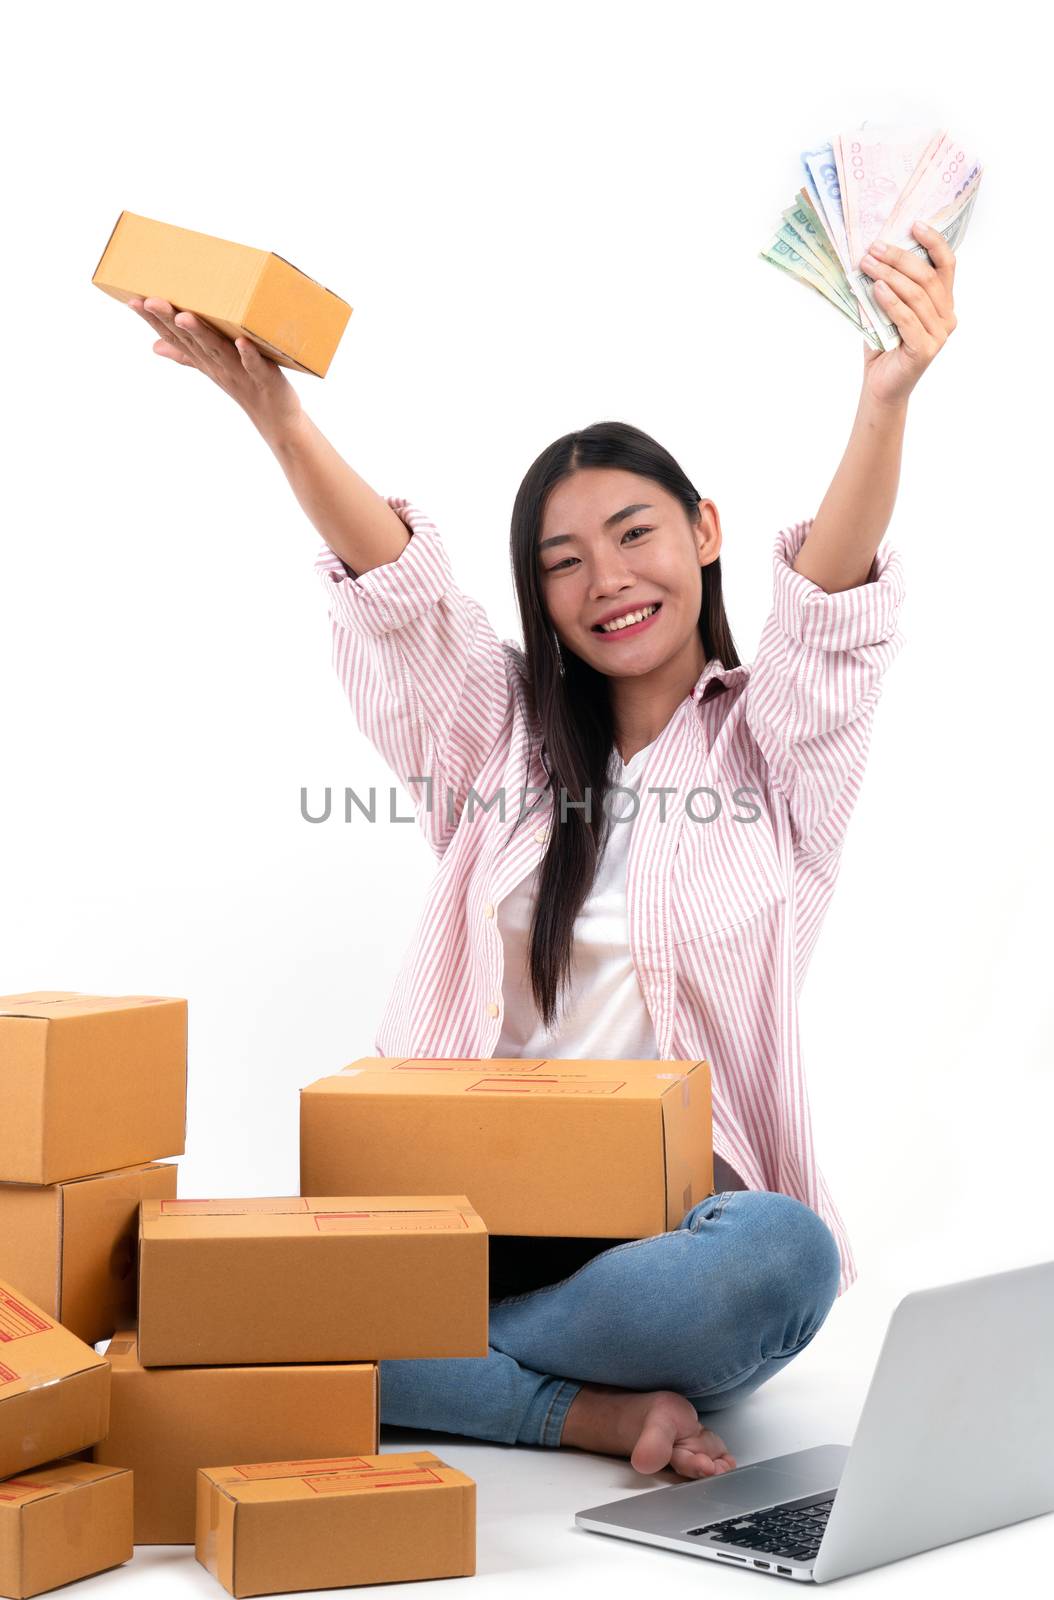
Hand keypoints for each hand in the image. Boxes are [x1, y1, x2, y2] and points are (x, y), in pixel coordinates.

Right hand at [127, 297, 303, 442]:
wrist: (275, 418)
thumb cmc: (245, 386)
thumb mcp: (212, 368)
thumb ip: (186, 354)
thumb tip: (155, 345)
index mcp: (204, 359)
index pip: (174, 338)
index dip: (153, 321)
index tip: (132, 301)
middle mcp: (216, 364)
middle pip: (189, 341)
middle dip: (168, 320)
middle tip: (149, 301)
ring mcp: (239, 371)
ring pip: (215, 350)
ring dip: (199, 333)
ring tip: (184, 316)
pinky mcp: (264, 377)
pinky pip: (254, 365)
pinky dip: (247, 354)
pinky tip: (241, 341)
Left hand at [858, 220, 957, 407]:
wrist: (881, 386)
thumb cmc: (884, 346)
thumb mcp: (887, 309)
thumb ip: (890, 285)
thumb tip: (874, 253)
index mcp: (943, 302)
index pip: (946, 265)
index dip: (934, 242)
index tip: (914, 225)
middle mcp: (947, 316)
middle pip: (927, 277)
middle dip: (900, 258)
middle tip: (874, 248)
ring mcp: (939, 334)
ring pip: (916, 295)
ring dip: (889, 275)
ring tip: (867, 264)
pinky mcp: (926, 349)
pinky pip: (908, 318)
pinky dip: (891, 301)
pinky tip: (876, 289)